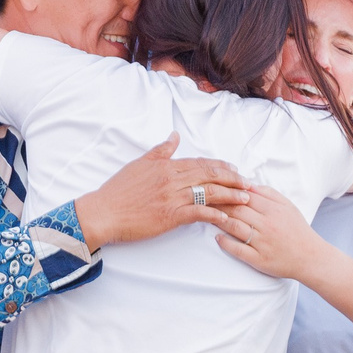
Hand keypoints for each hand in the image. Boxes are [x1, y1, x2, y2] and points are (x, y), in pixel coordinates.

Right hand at [74, 136, 245, 246]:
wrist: (104, 212)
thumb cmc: (118, 191)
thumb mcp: (139, 164)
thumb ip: (160, 151)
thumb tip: (174, 136)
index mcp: (166, 166)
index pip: (200, 163)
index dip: (219, 166)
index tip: (234, 169)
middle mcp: (173, 179)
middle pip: (209, 175)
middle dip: (232, 178)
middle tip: (247, 182)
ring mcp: (173, 197)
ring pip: (209, 193)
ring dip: (230, 195)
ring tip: (246, 198)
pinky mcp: (171, 216)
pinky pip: (199, 213)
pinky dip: (215, 214)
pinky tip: (227, 217)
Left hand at [212, 185, 325, 278]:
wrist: (311, 257)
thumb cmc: (297, 230)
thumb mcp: (287, 206)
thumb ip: (267, 193)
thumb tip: (247, 183)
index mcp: (273, 209)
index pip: (244, 195)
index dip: (226, 190)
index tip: (212, 186)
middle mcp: (266, 224)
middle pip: (236, 209)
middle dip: (217, 202)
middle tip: (201, 198)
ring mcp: (262, 242)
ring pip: (234, 227)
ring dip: (217, 220)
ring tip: (204, 215)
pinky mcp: (259, 259)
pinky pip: (238, 250)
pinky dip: (226, 243)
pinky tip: (217, 238)